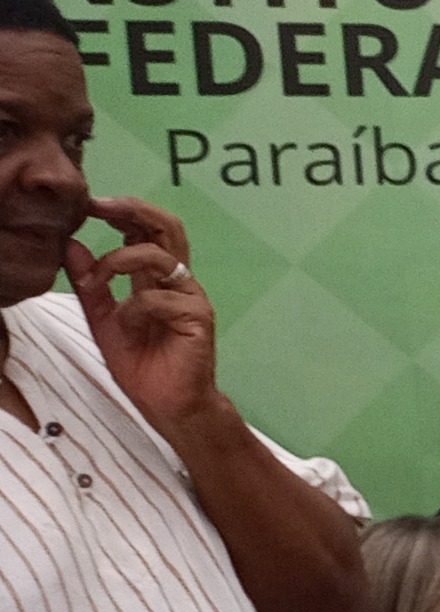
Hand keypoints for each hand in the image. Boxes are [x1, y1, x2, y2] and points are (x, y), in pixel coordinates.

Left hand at [63, 198, 219, 436]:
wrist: (169, 406)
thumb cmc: (144, 366)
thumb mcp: (103, 320)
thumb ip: (90, 285)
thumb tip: (70, 245)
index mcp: (156, 279)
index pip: (147, 230)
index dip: (123, 211)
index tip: (89, 205)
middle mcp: (177, 282)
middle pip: (168, 227)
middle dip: (133, 210)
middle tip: (99, 207)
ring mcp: (190, 298)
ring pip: (161, 256)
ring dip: (121, 260)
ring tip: (100, 278)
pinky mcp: (197, 319)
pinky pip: (158, 299)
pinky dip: (133, 308)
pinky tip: (126, 326)